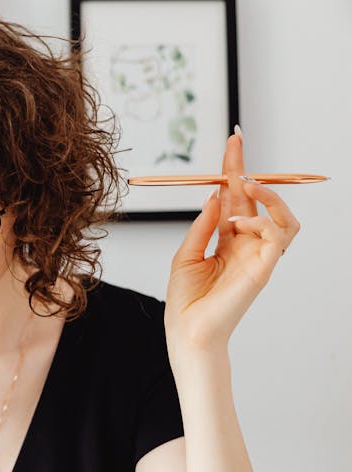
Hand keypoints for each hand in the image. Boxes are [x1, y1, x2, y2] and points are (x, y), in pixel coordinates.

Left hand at [165, 131, 299, 352]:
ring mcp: (258, 256)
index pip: (235, 197)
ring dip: (268, 196)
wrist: (188, 331)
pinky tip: (239, 224)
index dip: (234, 169)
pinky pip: (278, 237)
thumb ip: (204, 224)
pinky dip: (262, 221)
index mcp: (226, 240)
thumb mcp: (186, 253)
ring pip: (285, 218)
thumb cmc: (186, 300)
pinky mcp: (264, 269)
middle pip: (257, 200)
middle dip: (248, 168)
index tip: (232, 139)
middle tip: (235, 144)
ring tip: (245, 184)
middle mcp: (246, 245)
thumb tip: (215, 194)